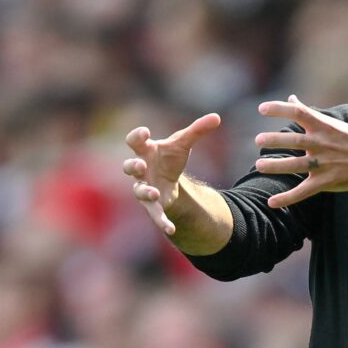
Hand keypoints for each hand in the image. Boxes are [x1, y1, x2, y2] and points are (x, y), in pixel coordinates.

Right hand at [123, 113, 220, 234]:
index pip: (134, 141)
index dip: (137, 136)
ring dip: (145, 192)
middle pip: (130, 167)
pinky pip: (154, 214)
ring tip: (154, 193)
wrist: (169, 177)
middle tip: (140, 165)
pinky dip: (162, 222)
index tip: (145, 132)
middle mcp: (140, 169)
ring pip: (138, 191)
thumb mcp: (183, 143)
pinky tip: (171, 230)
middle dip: (133, 166)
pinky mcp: (152, 204)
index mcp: (145, 150)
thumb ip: (197, 130)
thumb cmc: (169, 156)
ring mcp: (144, 187)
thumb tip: (217, 117)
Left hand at [255, 95, 347, 207]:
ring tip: (258, 166)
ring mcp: (324, 164)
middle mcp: (322, 144)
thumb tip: (291, 97)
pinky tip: (272, 203)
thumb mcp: (332, 123)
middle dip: (275, 140)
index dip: (280, 109)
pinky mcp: (326, 182)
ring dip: (276, 166)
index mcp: (323, 127)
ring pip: (296, 165)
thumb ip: (308, 112)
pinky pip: (303, 191)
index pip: (299, 112)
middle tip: (258, 140)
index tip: (261, 109)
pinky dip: (287, 198)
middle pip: (295, 140)